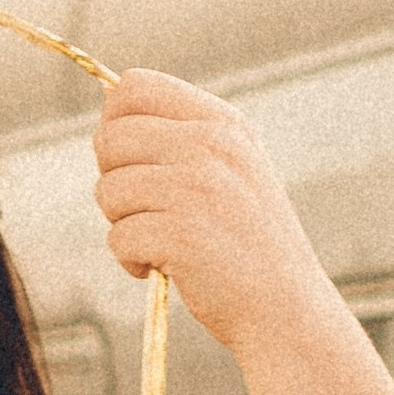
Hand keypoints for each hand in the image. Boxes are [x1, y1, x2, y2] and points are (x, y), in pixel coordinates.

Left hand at [93, 71, 344, 367]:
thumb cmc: (246, 244)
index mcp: (221, 122)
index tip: (131, 163)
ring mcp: (197, 187)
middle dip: (113, 180)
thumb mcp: (230, 170)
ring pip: (107, 191)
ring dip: (122, 225)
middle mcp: (210, 144)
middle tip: (145, 211)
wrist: (286, 307)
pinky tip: (163, 268)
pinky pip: (118, 237)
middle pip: (108, 138)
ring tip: (161, 244)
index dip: (115, 125)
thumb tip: (108, 116)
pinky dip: (130, 260)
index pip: (133, 87)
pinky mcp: (182, 234)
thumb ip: (180, 140)